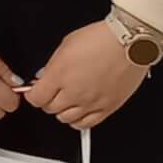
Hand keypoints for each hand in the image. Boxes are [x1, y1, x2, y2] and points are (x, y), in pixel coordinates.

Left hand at [22, 21, 149, 129]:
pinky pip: (86, 124)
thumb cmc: (102, 38)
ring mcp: (91, 103)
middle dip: (48, 100)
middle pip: (50, 109)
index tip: (35, 90)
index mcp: (59, 74)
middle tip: (53, 91)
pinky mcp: (107, 108)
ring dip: (62, 110)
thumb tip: (45, 76)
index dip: (33, 94)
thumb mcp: (67, 44)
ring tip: (67, 99)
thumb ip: (53, 64)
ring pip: (66, 119)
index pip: (35, 98)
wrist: (130, 42)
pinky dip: (79, 121)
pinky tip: (80, 111)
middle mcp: (74, 92)